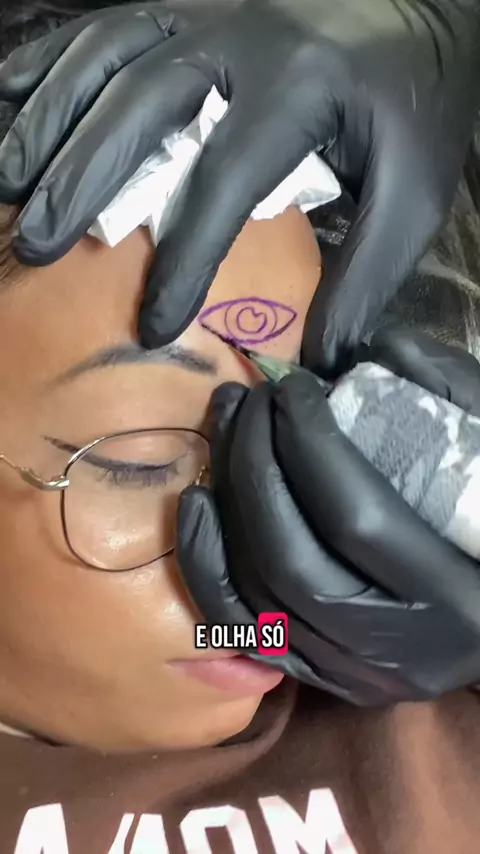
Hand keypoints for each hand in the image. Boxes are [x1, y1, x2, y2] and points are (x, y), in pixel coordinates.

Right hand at [0, 2, 477, 374]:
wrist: (418, 8)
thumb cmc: (412, 105)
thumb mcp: (417, 189)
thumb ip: (373, 270)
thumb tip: (322, 354)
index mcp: (297, 88)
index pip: (222, 182)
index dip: (183, 260)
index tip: (151, 326)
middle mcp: (236, 39)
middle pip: (139, 109)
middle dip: (80, 181)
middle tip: (35, 244)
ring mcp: (202, 10)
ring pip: (104, 58)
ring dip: (48, 119)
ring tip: (6, 181)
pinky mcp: (183, 2)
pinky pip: (100, 25)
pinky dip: (49, 65)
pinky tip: (9, 99)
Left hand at [177, 328, 479, 703]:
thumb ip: (445, 392)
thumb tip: (362, 351)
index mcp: (458, 593)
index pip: (354, 515)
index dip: (309, 443)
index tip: (292, 387)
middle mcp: (398, 648)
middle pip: (289, 557)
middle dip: (254, 466)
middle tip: (247, 402)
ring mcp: (353, 672)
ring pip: (256, 594)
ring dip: (225, 503)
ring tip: (224, 430)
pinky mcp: (322, 676)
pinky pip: (243, 628)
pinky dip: (208, 567)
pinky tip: (196, 505)